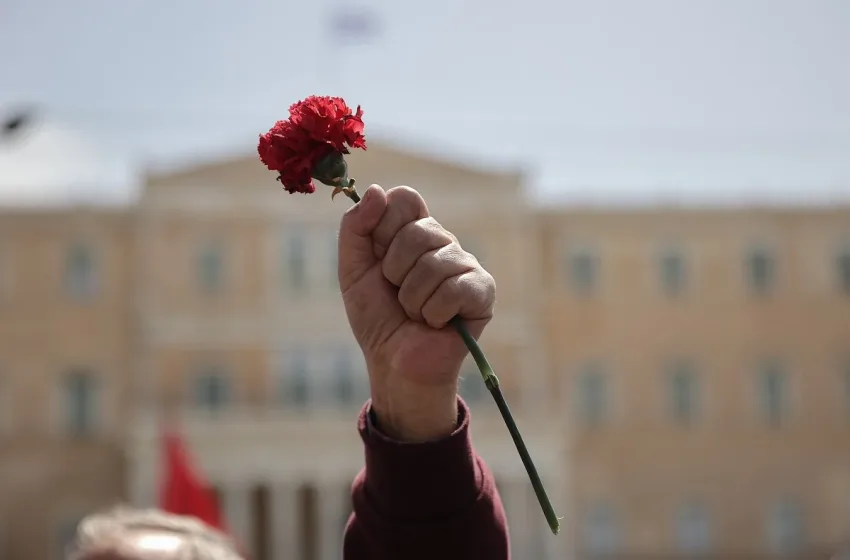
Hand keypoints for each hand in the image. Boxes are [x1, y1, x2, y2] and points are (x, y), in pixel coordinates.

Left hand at [337, 185, 495, 441]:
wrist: (393, 364)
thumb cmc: (377, 317)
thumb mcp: (352, 269)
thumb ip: (355, 227)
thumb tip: (378, 190)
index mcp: (414, 230)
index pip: (405, 198)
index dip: (384, 227)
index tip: (378, 257)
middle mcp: (444, 242)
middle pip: (416, 231)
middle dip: (394, 271)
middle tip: (398, 293)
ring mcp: (466, 265)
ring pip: (433, 264)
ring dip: (412, 299)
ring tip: (415, 313)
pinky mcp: (483, 292)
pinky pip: (454, 289)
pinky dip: (433, 313)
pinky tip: (436, 323)